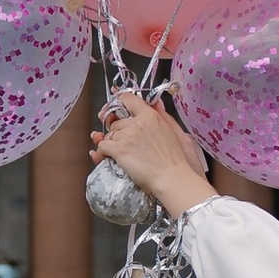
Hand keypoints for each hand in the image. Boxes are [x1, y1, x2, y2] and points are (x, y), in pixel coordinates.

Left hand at [90, 87, 214, 217]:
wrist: (173, 178)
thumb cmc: (176, 160)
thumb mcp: (174, 130)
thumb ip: (162, 114)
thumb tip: (155, 102)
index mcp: (150, 116)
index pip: (128, 99)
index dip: (117, 102)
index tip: (113, 108)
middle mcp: (137, 123)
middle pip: (116, 122)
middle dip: (117, 132)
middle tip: (124, 142)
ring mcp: (127, 136)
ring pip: (108, 135)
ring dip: (111, 143)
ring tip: (119, 154)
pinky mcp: (119, 150)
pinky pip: (102, 146)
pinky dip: (102, 153)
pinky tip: (109, 158)